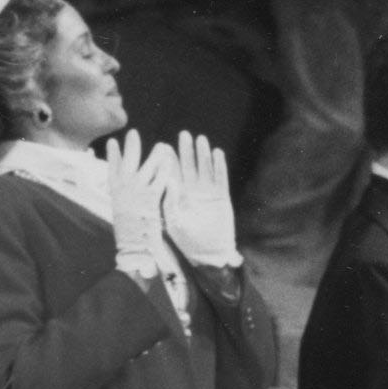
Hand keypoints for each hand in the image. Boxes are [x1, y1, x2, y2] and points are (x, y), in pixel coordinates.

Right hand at [102, 129, 167, 274]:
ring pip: (146, 168)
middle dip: (130, 147)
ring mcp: (136, 192)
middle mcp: (123, 189)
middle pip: (128, 163)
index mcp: (114, 192)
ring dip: (154, 155)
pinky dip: (165, 170)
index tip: (113, 142)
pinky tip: (170, 160)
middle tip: (132, 133)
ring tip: (161, 145)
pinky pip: (160, 180)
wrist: (134, 248)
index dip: (113, 155)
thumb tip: (126, 189)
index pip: (112, 169)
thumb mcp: (122, 213)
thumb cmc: (130, 235)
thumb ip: (125, 199)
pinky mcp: (151, 198)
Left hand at [165, 130, 238, 266]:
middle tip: (184, 135)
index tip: (165, 146)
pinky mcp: (222, 198)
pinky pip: (221, 178)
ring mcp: (208, 194)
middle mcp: (193, 192)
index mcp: (178, 196)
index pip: (173, 173)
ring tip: (201, 139)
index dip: (170, 159)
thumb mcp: (175, 220)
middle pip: (190, 167)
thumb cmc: (188, 240)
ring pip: (205, 169)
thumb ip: (172, 200)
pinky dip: (219, 166)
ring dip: (203, 155)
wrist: (209, 253)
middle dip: (187, 151)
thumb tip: (168, 181)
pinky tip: (217, 153)